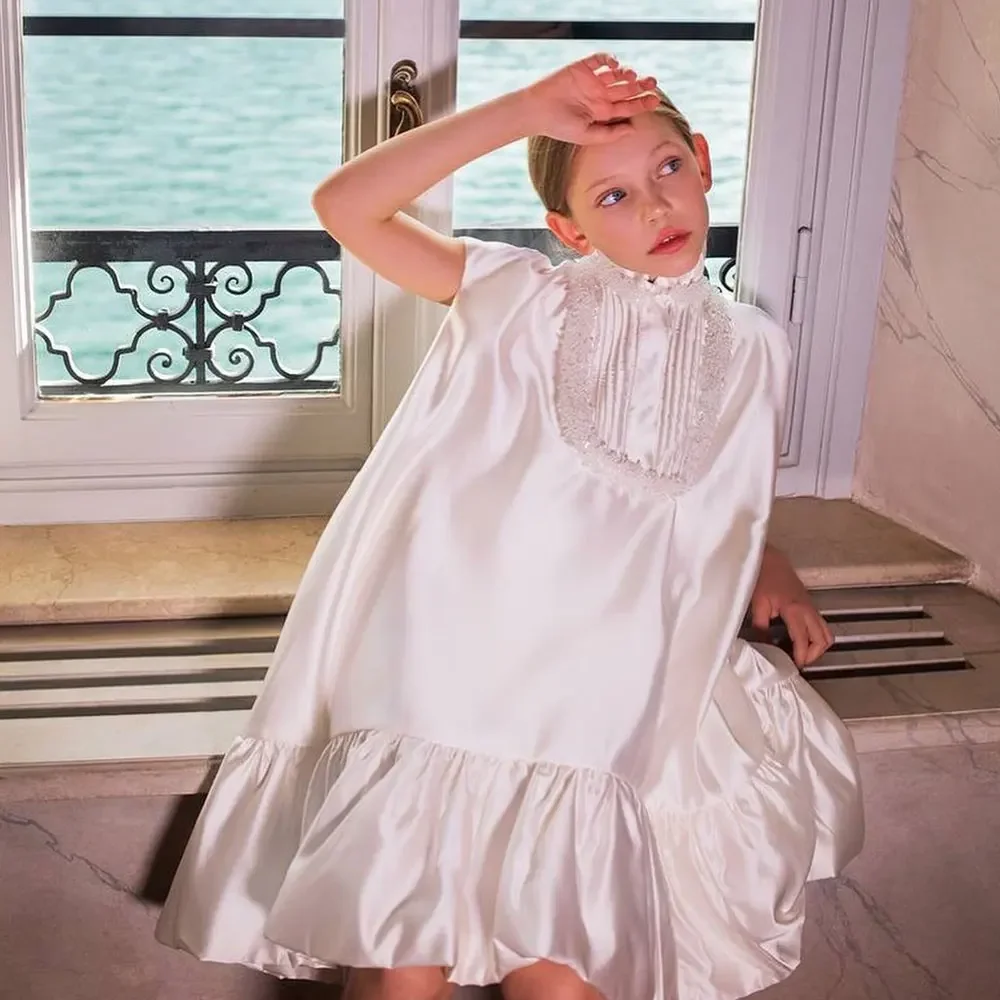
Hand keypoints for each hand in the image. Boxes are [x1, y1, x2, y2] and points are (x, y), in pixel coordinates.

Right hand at [521, 53, 660, 145]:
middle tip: (653, 83)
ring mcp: (591, 80)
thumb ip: (610, 134)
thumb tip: (633, 130)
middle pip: (626, 88)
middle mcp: (599, 95)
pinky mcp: (581, 67)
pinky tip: (614, 65)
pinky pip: (599, 59)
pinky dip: (608, 59)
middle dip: (640, 85)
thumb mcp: (587, 135)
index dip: (642, 103)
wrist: (536, 112)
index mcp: (602, 112)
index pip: (627, 106)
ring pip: (615, 73)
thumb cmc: (559, 127)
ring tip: (631, 76)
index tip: (655, 101)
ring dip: (626, 73)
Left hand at [750, 546, 832, 667]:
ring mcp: (811, 606)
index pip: (803, 639)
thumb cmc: (762, 577)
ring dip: (818, 645)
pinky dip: (816, 635)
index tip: (795, 665)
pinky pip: (821, 624)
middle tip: (800, 661)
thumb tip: (762, 646)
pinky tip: (802, 639)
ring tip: (803, 653)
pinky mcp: (809, 603)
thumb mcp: (758, 604)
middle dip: (814, 654)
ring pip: (826, 632)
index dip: (801, 655)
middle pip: (823, 638)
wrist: (769, 558)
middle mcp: (808, 609)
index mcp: (795, 610)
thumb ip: (761, 627)